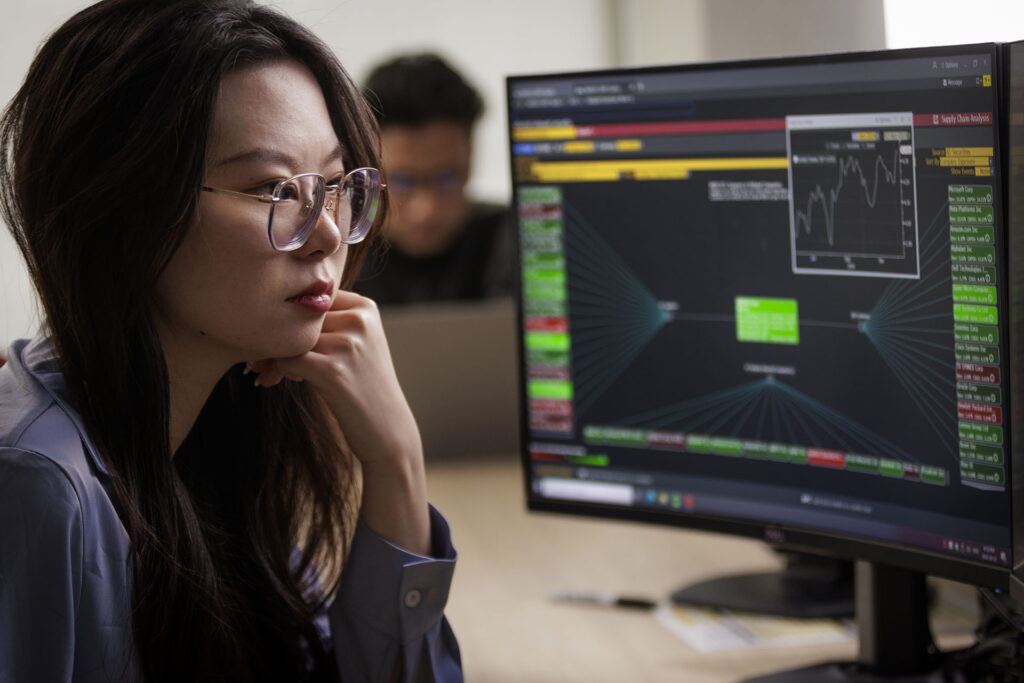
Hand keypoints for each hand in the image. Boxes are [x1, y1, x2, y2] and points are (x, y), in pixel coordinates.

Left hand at [249, 290, 429, 553]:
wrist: (388, 430)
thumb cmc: (364, 387)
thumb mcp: (356, 344)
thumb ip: (328, 321)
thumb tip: (274, 306)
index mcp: (365, 308)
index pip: (311, 297)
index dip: (290, 318)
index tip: (276, 341)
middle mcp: (359, 320)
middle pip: (298, 316)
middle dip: (276, 338)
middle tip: (260, 362)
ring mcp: (348, 344)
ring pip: (289, 336)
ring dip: (270, 355)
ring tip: (268, 374)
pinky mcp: (333, 371)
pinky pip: (285, 358)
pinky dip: (273, 370)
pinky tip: (271, 382)